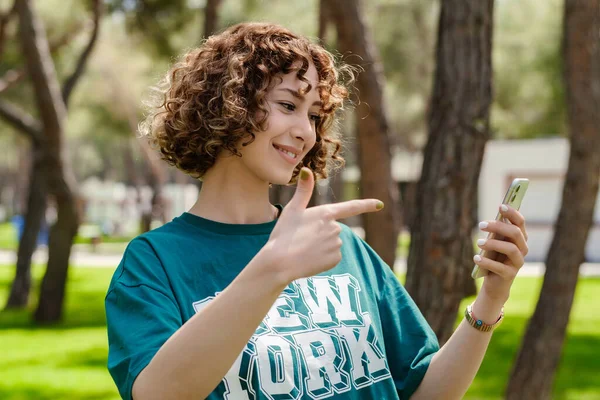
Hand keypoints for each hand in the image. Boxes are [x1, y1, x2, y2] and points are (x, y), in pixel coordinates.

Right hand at [262, 167, 382, 283]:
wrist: (280, 262)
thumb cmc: (284, 234)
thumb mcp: (292, 210)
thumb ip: (303, 191)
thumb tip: (307, 169)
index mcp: (326, 213)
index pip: (351, 207)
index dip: (366, 205)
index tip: (380, 204)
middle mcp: (335, 228)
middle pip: (332, 228)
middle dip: (320, 233)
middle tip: (302, 238)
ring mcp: (337, 244)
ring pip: (332, 243)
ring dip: (320, 246)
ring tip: (303, 249)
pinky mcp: (335, 259)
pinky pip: (331, 257)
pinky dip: (322, 258)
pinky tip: (309, 259)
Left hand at [474, 205, 528, 302]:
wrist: (494, 283)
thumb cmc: (494, 257)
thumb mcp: (494, 242)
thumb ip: (495, 233)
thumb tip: (489, 222)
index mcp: (520, 238)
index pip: (520, 222)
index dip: (512, 213)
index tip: (500, 206)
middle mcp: (523, 249)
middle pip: (515, 233)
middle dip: (498, 226)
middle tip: (481, 224)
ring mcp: (518, 262)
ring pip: (510, 249)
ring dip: (493, 243)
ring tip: (478, 243)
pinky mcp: (510, 275)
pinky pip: (500, 267)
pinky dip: (486, 262)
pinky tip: (476, 258)